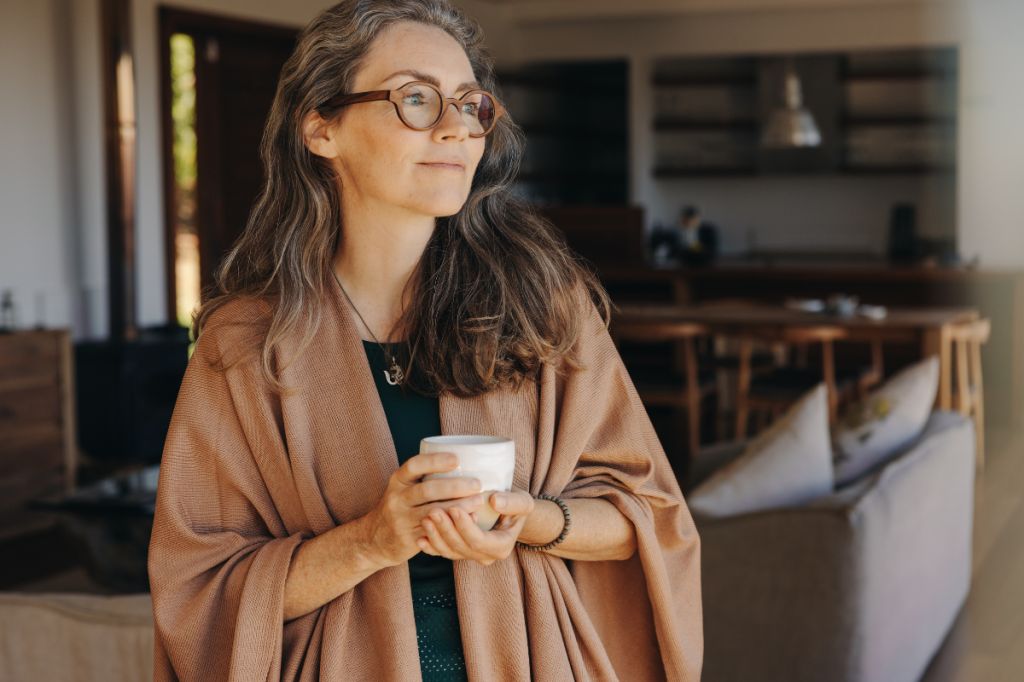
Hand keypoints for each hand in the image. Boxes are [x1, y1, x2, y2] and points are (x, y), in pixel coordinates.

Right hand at [362, 452, 487, 567]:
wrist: (375, 538)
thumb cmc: (401, 506)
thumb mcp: (404, 487)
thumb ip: (426, 478)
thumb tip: (466, 464)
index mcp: (398, 480)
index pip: (414, 466)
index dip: (435, 461)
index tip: (457, 459)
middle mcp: (397, 498)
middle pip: (426, 490)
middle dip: (454, 486)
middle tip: (477, 484)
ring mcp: (402, 520)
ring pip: (433, 512)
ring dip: (459, 507)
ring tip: (478, 501)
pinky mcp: (409, 539)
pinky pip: (435, 531)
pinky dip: (454, 525)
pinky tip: (470, 520)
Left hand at [417, 489, 534, 565]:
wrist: (510, 515)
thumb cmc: (516, 506)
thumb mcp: (522, 502)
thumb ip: (512, 503)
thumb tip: (495, 501)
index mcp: (501, 547)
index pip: (479, 540)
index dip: (465, 527)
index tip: (454, 508)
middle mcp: (485, 556)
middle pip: (461, 547)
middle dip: (446, 530)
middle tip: (433, 511)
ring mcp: (470, 556)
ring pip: (449, 551)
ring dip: (435, 536)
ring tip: (426, 518)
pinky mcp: (459, 552)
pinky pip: (442, 553)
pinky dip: (431, 546)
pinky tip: (420, 536)